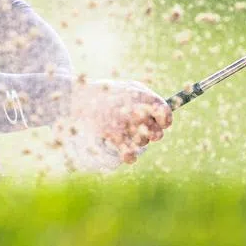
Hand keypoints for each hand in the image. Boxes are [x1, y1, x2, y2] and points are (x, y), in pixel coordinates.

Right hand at [56, 79, 172, 171]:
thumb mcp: (131, 88)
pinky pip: (130, 154)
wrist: (80, 97)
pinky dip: (130, 156)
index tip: (160, 123)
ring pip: (143, 143)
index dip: (164, 121)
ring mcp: (126, 122)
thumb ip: (149, 100)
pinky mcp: (113, 134)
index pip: (165, 114)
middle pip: (157, 133)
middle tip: (141, 130)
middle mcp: (137, 109)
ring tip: (127, 134)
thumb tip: (165, 116)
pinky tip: (127, 153)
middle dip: (151, 134)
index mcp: (144, 96)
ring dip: (138, 141)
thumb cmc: (108, 93)